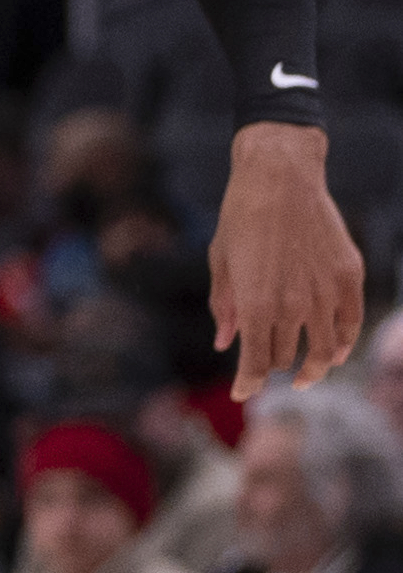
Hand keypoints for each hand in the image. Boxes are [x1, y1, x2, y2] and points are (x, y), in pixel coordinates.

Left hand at [214, 123, 363, 398]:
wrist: (280, 178)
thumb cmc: (240, 217)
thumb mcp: (220, 262)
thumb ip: (223, 307)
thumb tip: (224, 344)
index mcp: (255, 306)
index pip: (254, 363)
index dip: (247, 384)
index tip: (241, 394)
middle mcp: (292, 306)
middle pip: (283, 356)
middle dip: (270, 368)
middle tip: (263, 370)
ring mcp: (325, 293)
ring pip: (323, 350)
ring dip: (312, 369)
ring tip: (303, 377)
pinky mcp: (348, 278)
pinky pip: (350, 324)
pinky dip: (343, 345)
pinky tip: (335, 354)